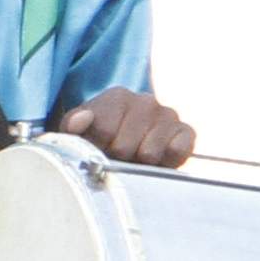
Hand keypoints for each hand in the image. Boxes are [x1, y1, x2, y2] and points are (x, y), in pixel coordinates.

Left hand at [53, 90, 195, 166]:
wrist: (125, 152)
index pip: (103, 130)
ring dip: (139, 163)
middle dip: (117, 158)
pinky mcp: (186, 133)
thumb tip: (83, 120)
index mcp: (117, 96)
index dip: (97, 148)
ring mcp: (168, 115)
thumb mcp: (75, 134)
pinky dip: (167, 162)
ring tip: (135, 159)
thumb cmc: (99, 142)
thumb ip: (72, 125)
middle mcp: (146, 101)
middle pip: (124, 146)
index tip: (97, 149)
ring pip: (149, 153)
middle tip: (117, 157)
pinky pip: (178, 151)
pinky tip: (157, 160)